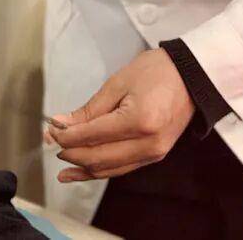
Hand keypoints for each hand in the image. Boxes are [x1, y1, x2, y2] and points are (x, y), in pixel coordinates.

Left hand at [46, 48, 193, 182]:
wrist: (191, 77)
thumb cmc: (156, 72)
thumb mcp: (117, 84)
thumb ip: (89, 109)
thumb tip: (62, 123)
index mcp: (138, 121)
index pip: (91, 136)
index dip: (66, 136)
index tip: (51, 128)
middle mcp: (148, 144)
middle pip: (98, 158)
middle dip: (71, 152)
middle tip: (51, 140)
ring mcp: (154, 153)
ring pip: (109, 169)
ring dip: (82, 167)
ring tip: (60, 159)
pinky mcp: (155, 156)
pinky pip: (121, 168)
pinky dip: (99, 169)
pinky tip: (80, 171)